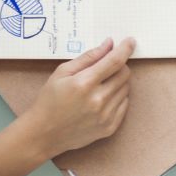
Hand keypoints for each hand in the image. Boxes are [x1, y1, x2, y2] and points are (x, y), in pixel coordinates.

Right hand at [18, 37, 133, 156]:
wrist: (44, 133)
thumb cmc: (50, 100)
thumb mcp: (61, 73)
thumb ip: (87, 57)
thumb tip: (108, 44)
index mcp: (84, 83)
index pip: (114, 62)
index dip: (125, 49)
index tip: (130, 41)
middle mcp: (98, 100)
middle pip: (125, 74)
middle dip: (118, 66)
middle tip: (106, 67)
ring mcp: (106, 115)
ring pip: (126, 89)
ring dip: (117, 82)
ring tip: (99, 86)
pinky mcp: (110, 127)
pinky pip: (125, 105)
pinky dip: (117, 98)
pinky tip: (101, 99)